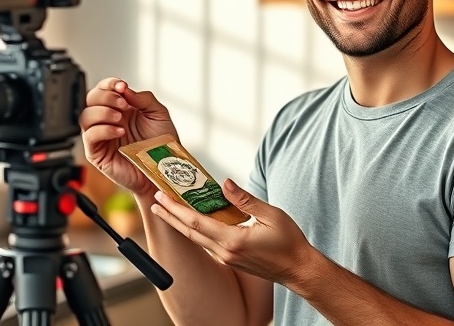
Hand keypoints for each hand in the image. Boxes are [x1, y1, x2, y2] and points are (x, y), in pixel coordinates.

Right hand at [79, 77, 177, 197]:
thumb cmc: (161, 145)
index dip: (109, 84)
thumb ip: (144, 98)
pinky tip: (119, 131)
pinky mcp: (97, 153)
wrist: (163, 169)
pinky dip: (103, 130)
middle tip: (122, 102)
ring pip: (85, 116)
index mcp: (120, 109)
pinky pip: (89, 137)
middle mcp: (107, 120)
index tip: (122, 86)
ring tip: (121, 118)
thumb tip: (125, 89)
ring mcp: (101, 137)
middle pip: (90, 99)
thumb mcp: (159, 114)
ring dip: (102, 112)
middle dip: (105, 96)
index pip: (104, 90)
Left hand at [150, 178, 314, 284]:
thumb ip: (245, 199)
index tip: (162, 197)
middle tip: (155, 201)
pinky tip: (192, 220)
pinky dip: (195, 229)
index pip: (196, 222)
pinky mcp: (230, 260)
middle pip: (189, 232)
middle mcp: (225, 252)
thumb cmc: (289, 242)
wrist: (298, 269)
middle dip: (170, 216)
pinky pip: (206, 243)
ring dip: (180, 223)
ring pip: (196, 238)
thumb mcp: (270, 214)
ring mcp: (226, 258)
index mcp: (233, 240)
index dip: (176, 209)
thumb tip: (225, 184)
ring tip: (168, 208)